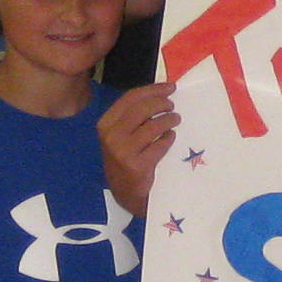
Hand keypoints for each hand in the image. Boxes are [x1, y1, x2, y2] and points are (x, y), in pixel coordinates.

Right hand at [99, 81, 178, 218]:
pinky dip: (168, 138)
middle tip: (172, 105)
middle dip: (161, 103)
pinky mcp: (137, 166)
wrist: (125, 194)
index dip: (152, 89)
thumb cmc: (126, 160)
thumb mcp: (121, 136)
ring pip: (152, 126)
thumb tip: (160, 94)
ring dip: (168, 120)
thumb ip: (133, 117)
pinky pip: (159, 145)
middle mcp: (110, 136)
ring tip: (175, 119)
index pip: (130, 98)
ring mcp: (122, 152)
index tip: (169, 87)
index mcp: (105, 124)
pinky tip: (171, 137)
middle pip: (142, 109)